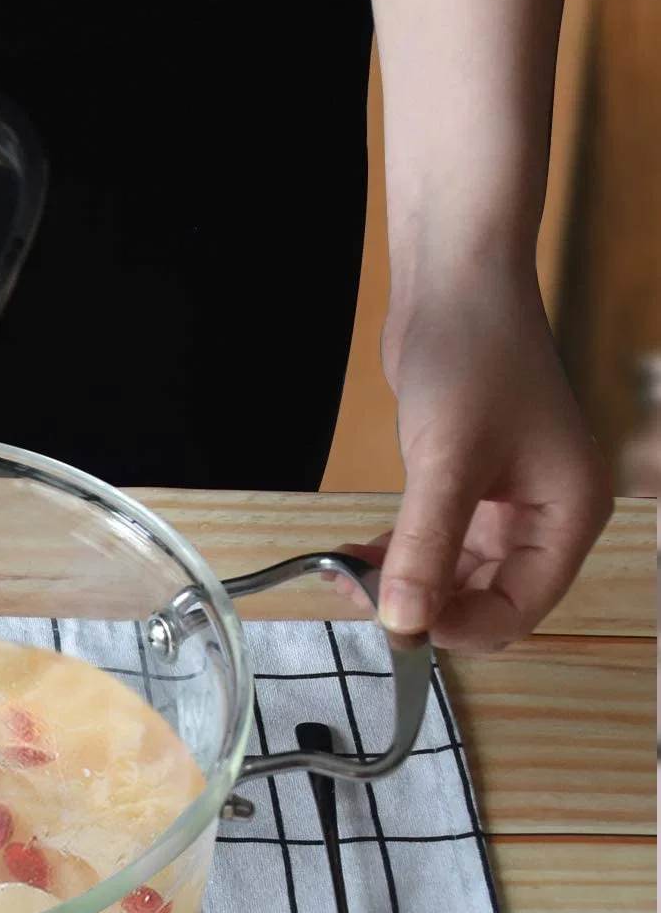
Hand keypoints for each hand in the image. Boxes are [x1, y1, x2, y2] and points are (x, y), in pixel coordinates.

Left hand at [361, 276, 610, 649]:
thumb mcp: (446, 463)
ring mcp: (504, 503)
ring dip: (402, 584)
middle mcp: (544, 516)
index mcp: (568, 515)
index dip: (459, 629)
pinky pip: (433, 545)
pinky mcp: (465, 487)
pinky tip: (350, 557)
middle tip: (359, 600)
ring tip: (344, 578)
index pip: (521, 610)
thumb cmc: (474, 356)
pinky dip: (394, 556)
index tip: (398, 627)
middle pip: (487, 600)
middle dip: (426, 608)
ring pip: (454, 577)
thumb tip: (404, 620)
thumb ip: (426, 548)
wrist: (455, 283)